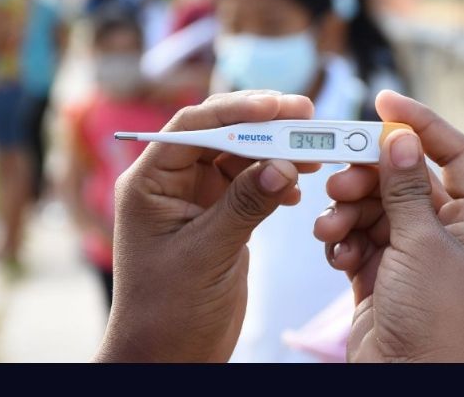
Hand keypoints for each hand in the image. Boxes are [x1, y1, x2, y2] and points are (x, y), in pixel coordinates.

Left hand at [94, 90, 319, 361]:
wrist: (167, 357)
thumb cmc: (168, 311)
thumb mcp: (207, 255)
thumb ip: (244, 206)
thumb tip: (282, 163)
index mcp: (150, 184)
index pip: (193, 127)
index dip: (237, 111)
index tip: (279, 106)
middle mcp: (171, 185)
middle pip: (220, 134)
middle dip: (264, 124)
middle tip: (307, 116)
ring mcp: (196, 200)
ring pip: (240, 157)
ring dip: (276, 151)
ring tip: (313, 154)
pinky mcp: (219, 218)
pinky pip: (250, 184)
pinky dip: (274, 181)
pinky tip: (295, 190)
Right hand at [314, 91, 463, 361]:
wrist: (408, 385)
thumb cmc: (435, 320)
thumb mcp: (422, 245)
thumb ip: (405, 187)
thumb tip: (399, 134)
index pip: (455, 154)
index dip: (421, 123)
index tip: (383, 100)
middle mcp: (450, 235)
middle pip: (405, 181)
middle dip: (370, 177)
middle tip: (341, 178)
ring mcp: (414, 256)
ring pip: (376, 209)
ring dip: (349, 211)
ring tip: (331, 225)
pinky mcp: (382, 276)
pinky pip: (359, 239)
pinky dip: (343, 240)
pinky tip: (336, 253)